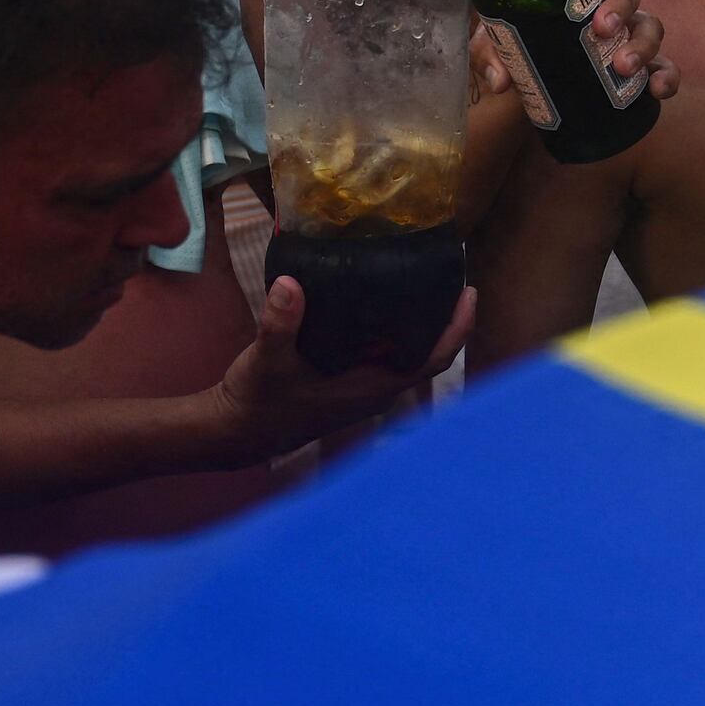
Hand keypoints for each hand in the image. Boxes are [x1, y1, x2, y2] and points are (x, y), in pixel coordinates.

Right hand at [215, 272, 474, 455]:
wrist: (234, 432)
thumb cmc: (257, 402)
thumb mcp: (267, 360)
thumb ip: (280, 324)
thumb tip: (290, 284)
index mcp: (372, 388)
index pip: (433, 360)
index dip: (456, 328)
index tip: (469, 293)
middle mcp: (376, 391)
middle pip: (427, 352)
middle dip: (442, 317)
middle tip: (447, 273)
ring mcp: (362, 390)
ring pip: (404, 354)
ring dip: (416, 323)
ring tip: (419, 279)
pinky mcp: (346, 385)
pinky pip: (383, 355)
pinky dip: (390, 331)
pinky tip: (378, 302)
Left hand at [462, 0, 672, 111]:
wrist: (541, 85)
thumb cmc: (524, 46)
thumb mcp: (500, 43)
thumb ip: (493, 51)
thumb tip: (501, 79)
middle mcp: (607, 0)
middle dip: (620, 3)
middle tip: (602, 28)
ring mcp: (629, 31)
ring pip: (651, 23)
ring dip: (642, 42)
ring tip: (623, 66)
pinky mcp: (643, 65)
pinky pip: (666, 66)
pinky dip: (667, 76)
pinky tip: (657, 90)